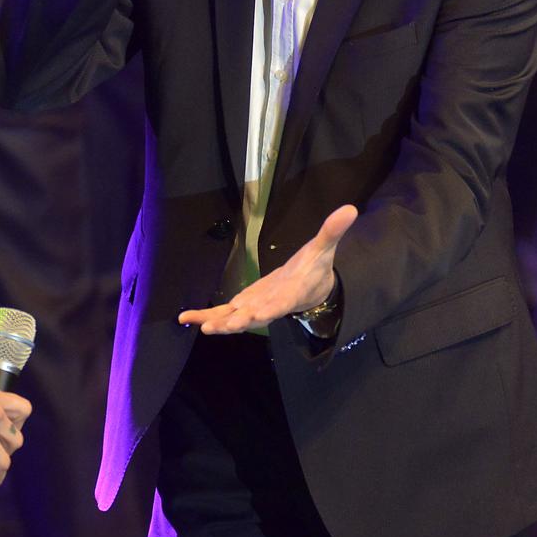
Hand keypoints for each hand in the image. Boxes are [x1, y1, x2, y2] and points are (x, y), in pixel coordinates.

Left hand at [178, 204, 357, 334]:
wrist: (311, 289)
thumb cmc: (315, 268)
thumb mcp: (324, 248)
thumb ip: (332, 231)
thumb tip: (350, 208)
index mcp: (291, 292)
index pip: (281, 302)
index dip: (270, 308)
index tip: (258, 314)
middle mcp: (271, 304)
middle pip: (253, 317)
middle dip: (236, 322)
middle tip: (216, 327)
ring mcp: (256, 307)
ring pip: (235, 318)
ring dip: (218, 322)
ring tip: (199, 325)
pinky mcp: (244, 306)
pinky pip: (224, 313)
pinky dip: (206, 316)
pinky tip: (186, 318)